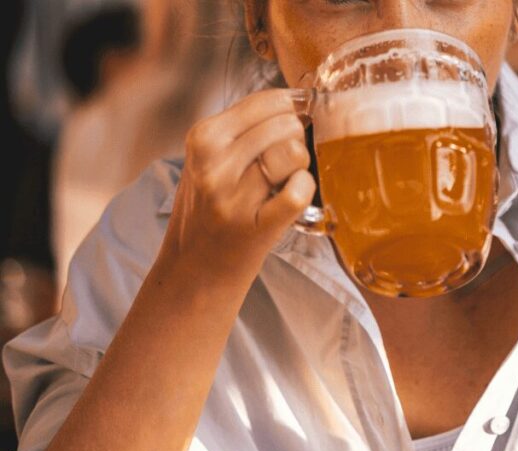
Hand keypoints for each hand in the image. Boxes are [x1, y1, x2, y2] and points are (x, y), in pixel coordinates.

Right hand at [161, 89, 315, 283]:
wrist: (196, 265)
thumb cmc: (210, 208)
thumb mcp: (209, 159)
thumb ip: (243, 129)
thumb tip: (295, 102)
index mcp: (204, 138)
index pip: (268, 101)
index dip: (290, 111)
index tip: (290, 126)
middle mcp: (214, 163)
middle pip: (285, 125)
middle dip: (295, 140)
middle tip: (282, 163)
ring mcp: (233, 197)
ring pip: (293, 154)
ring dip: (299, 166)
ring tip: (282, 180)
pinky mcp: (256, 226)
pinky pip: (298, 191)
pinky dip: (305, 189)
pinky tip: (293, 195)